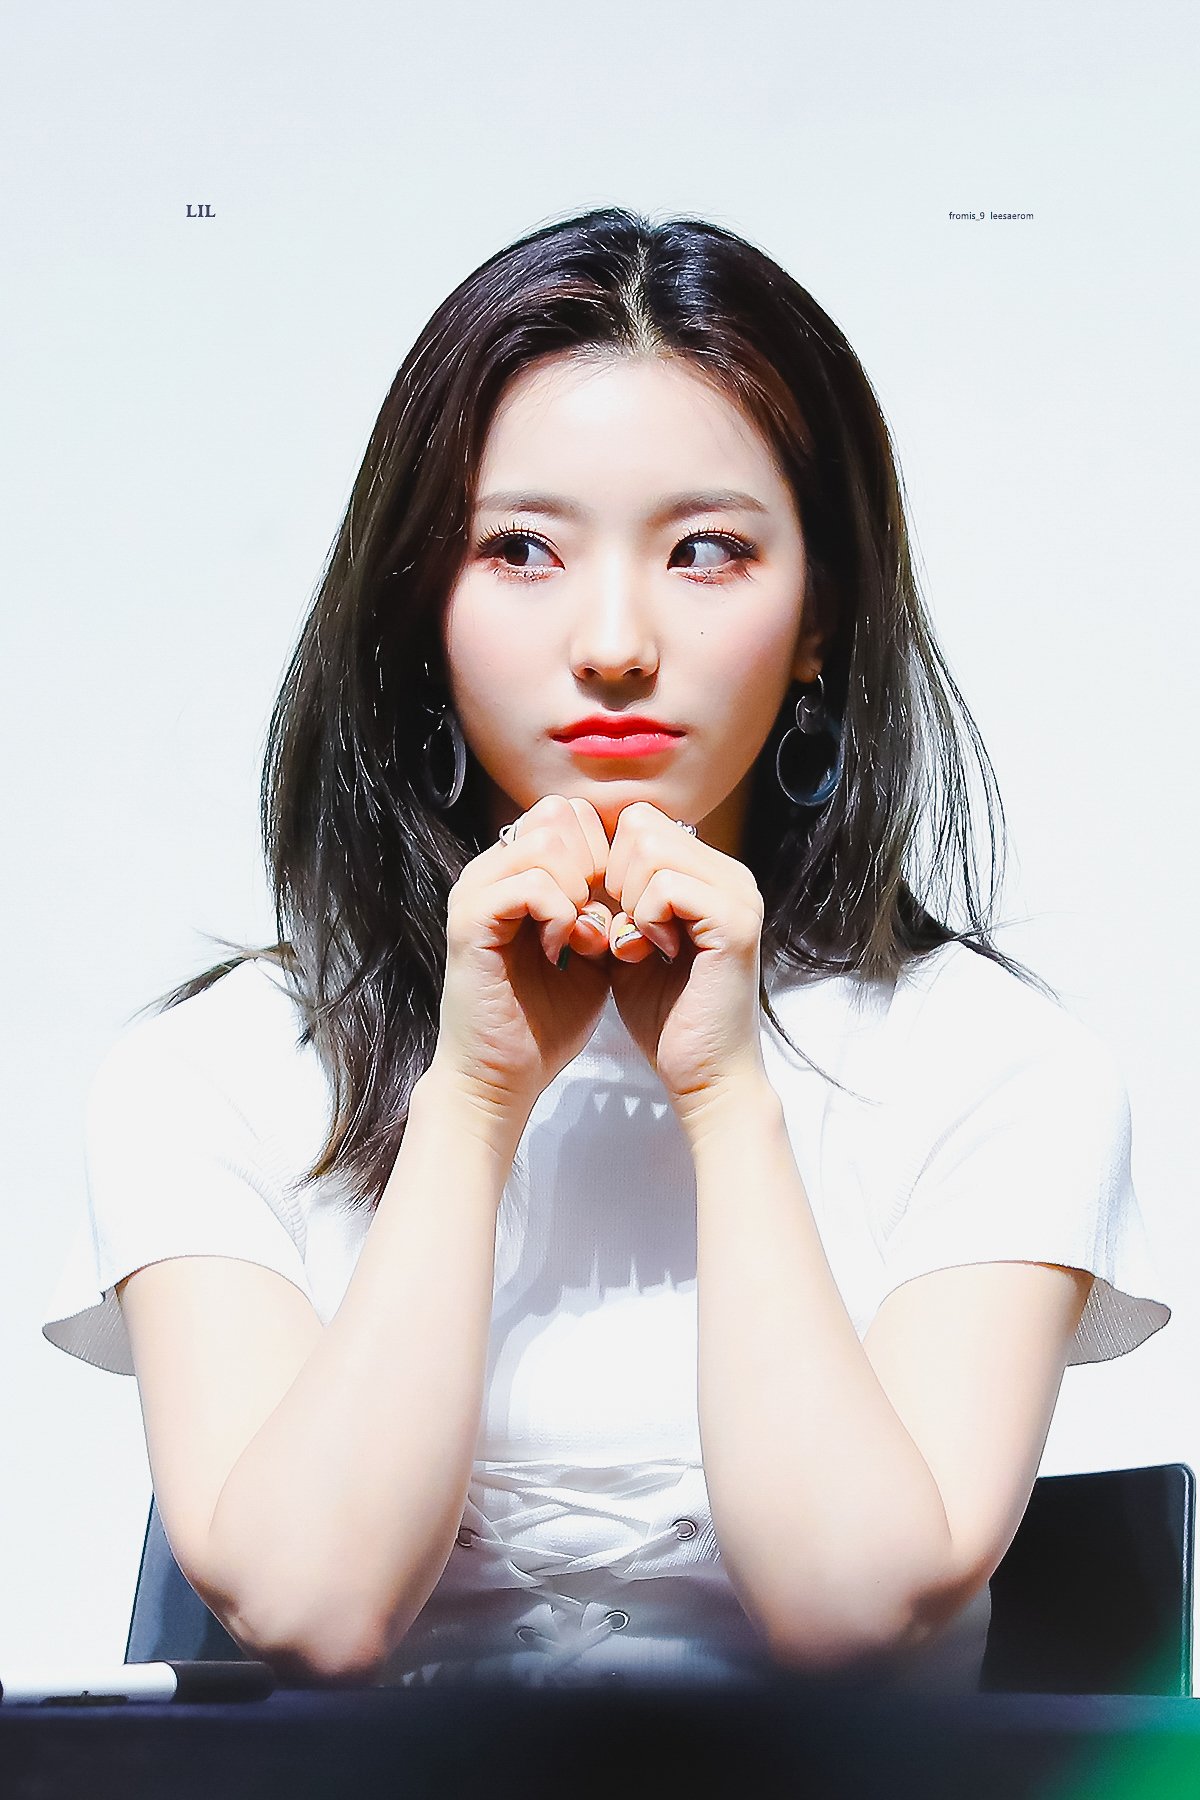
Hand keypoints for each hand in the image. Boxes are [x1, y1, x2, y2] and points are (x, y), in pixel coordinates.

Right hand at [427, 794, 619, 1125]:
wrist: (503, 1078)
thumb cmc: (546, 1020)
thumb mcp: (592, 948)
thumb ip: (607, 903)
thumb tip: (642, 864)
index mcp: (514, 873)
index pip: (568, 812)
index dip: (606, 851)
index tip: (618, 906)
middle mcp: (489, 872)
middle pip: (558, 813)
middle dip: (597, 863)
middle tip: (602, 919)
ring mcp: (475, 893)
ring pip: (545, 840)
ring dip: (580, 889)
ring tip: (582, 937)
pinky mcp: (470, 923)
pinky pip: (530, 884)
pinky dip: (561, 914)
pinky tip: (562, 949)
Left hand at [600, 801, 769, 1124]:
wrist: (703, 1076)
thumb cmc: (665, 1015)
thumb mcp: (629, 939)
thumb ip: (614, 896)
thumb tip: (582, 851)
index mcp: (710, 874)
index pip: (639, 821)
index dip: (607, 864)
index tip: (611, 918)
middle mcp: (731, 875)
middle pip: (641, 824)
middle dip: (612, 878)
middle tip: (624, 931)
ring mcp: (738, 895)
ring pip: (649, 847)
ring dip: (627, 900)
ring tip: (640, 945)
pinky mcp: (735, 923)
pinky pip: (665, 886)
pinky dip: (643, 920)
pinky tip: (652, 953)